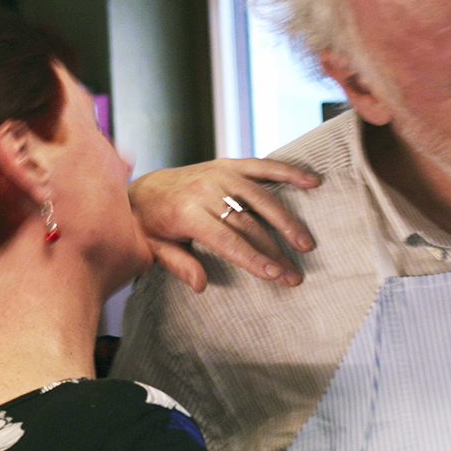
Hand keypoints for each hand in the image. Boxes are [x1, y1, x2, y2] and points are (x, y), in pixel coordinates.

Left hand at [130, 157, 319, 291]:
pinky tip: (312, 181)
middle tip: (295, 275)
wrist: (139, 189)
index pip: (227, 240)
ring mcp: (219, 174)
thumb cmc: (148, 225)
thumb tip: (201, 285)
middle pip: (249, 224)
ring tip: (306, 244)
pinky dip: (288, 172)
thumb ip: (178, 264)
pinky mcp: (227, 164)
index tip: (276, 275)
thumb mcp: (152, 248)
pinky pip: (262, 166)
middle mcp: (204, 189)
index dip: (253, 258)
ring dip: (287, 221)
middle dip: (274, 252)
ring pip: (261, 197)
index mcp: (185, 212)